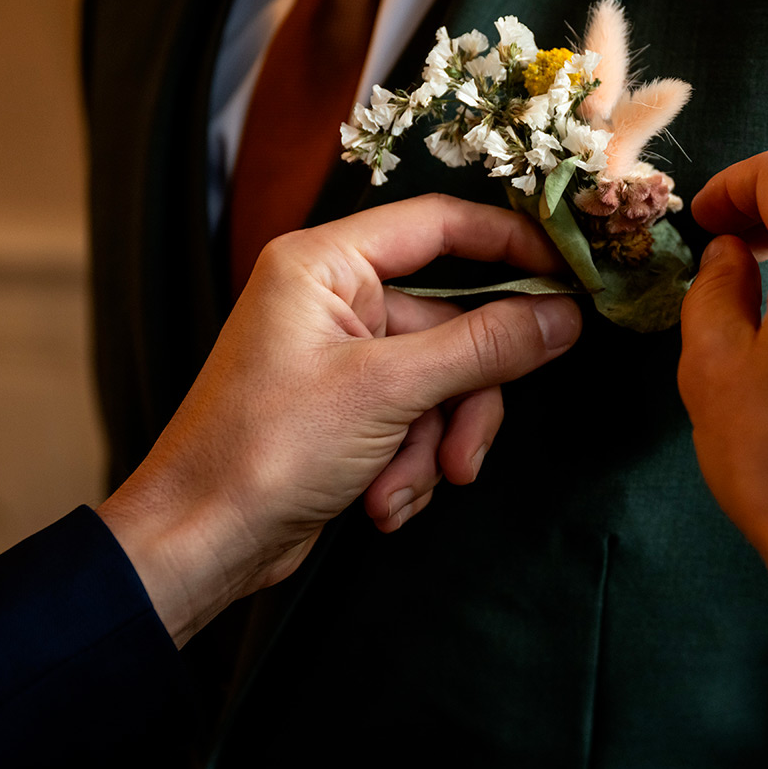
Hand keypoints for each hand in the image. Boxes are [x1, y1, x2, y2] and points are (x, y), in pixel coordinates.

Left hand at [98, 195, 581, 644]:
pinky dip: (411, 464)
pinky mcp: (348, 408)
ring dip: (436, 443)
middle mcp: (335, 298)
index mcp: (326, 263)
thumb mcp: (388, 391)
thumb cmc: (265, 450)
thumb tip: (564, 315)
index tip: (567, 279)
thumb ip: (484, 346)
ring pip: (442, 381)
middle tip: (465, 453)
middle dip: (463, 399)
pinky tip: (382, 502)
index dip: (510, 246)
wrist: (200, 543)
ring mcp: (343, 356)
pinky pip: (417, 419)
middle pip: (452, 322)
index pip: (440, 225)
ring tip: (404, 489)